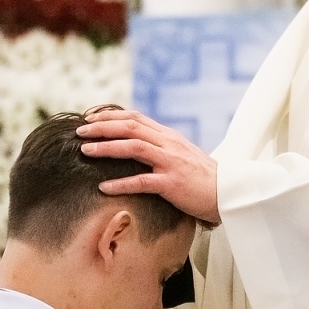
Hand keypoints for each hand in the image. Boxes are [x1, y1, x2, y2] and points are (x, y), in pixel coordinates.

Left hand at [77, 110, 219, 224]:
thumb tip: (136, 144)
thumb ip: (161, 147)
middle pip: (130, 127)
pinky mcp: (172, 183)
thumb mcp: (181, 155)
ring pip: (133, 148)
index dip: (110, 116)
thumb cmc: (203, 178)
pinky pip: (142, 181)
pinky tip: (103, 187)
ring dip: (106, 148)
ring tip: (85, 151)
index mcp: (169, 136)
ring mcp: (171, 162)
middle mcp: (168, 144)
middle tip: (79, 131)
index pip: (135, 118)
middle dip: (102, 127)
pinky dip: (120, 183)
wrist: (229, 193)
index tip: (89, 119)